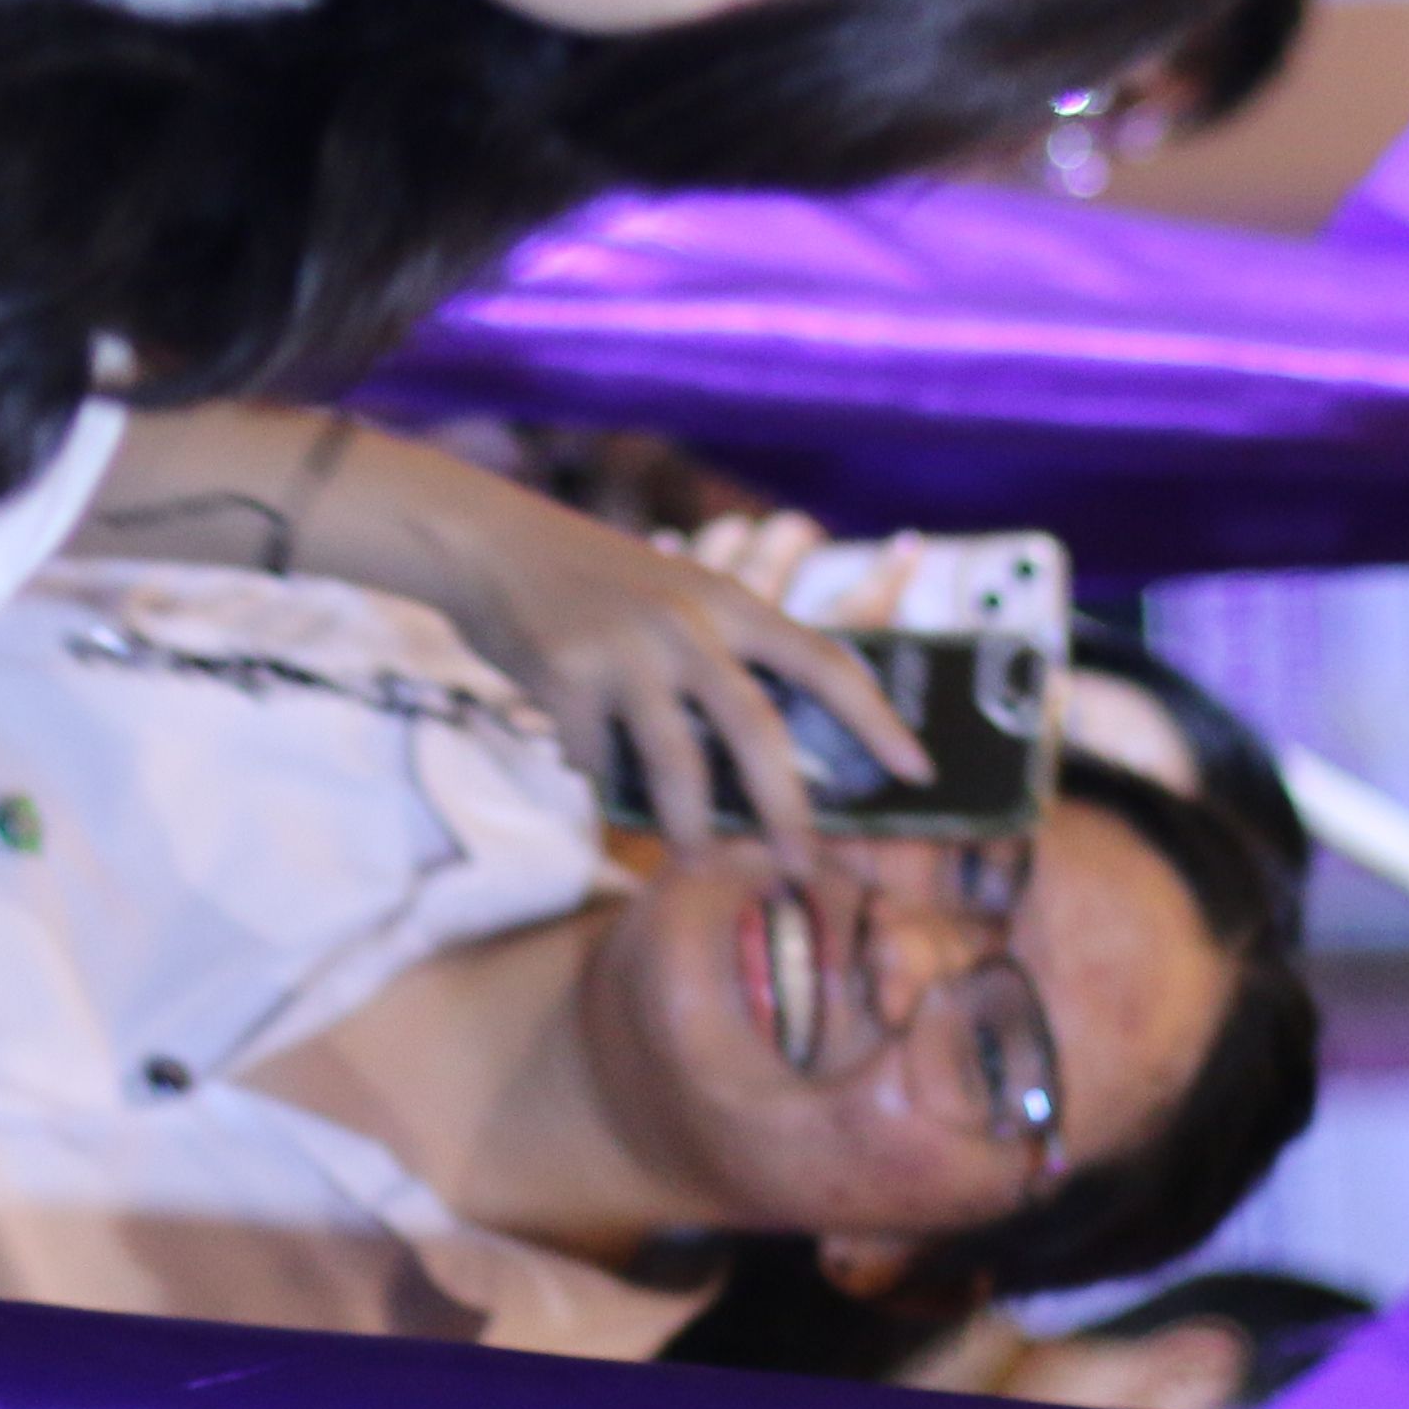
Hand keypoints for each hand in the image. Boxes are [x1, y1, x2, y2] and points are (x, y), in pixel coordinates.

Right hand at [441, 501, 923, 853]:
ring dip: (689, 826)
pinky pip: (595, 759)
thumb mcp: (680, 593)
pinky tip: (590, 771)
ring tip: (696, 861)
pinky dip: (598, 778)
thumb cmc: (598, 579)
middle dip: (787, 808)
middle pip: (757, 730)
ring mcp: (626, 650)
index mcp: (730, 602)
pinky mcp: (565, 677)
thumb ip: (727, 654)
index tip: (917, 770)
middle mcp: (688, 622)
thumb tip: (771, 755)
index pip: (825, 662)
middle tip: (803, 864)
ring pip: (675, 763)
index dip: (876, 719)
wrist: (492, 544)